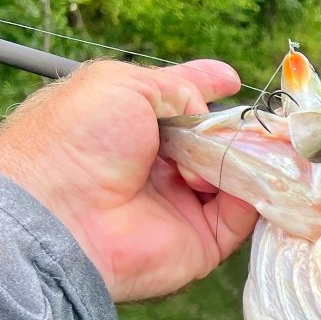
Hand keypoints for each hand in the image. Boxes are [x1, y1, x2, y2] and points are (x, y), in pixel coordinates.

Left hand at [0, 59, 257, 301]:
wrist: (62, 212)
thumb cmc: (79, 139)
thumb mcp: (123, 84)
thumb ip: (176, 87)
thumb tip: (208, 115)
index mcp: (133, 125)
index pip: (180, 103)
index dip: (206, 86)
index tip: (231, 78)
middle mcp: (158, 166)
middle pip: (214, 142)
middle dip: (237, 129)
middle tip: (258, 123)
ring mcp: (181, 204)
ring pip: (234, 175)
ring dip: (248, 158)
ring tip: (249, 148)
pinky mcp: (201, 241)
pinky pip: (241, 215)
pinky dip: (255, 193)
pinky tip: (253, 175)